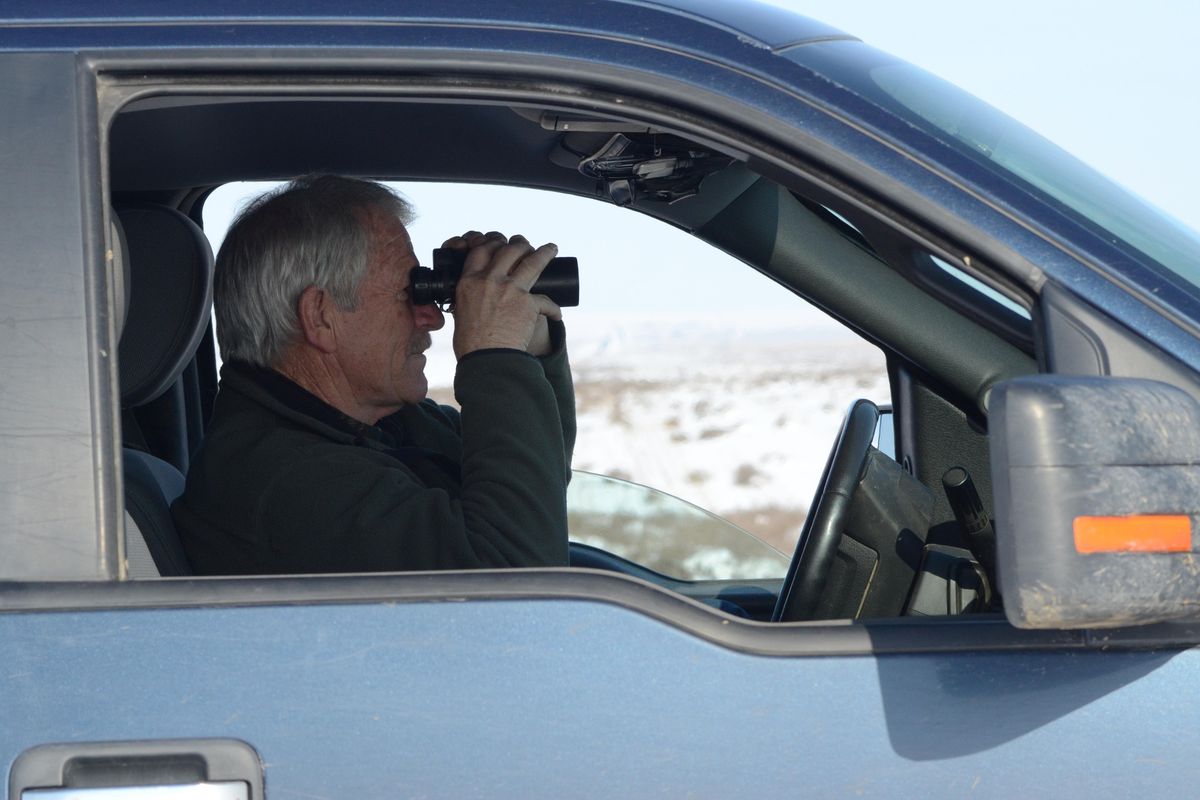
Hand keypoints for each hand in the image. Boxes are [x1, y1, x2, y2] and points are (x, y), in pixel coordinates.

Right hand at [441, 231, 561, 358]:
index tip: (501, 244)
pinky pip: (546, 301)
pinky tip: (557, 313)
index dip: (494, 243)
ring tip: (551, 248)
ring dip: (544, 252)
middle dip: (520, 244)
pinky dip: (553, 309)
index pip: (482, 251)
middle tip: (526, 246)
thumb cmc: (471, 345)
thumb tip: (475, 302)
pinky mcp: (528, 304)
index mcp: (469, 282)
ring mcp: (510, 290)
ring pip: (532, 261)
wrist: (486, 361)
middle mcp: (489, 280)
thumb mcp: (461, 314)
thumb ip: (469, 302)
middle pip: (508, 250)